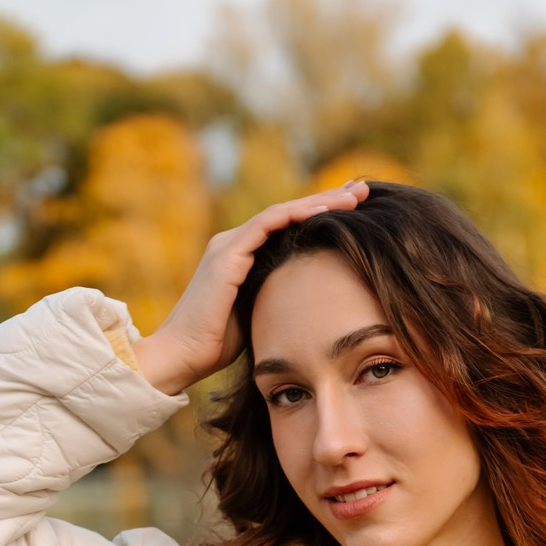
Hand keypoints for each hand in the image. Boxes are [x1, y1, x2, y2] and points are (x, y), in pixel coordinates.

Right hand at [132, 181, 369, 394]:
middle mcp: (233, 243)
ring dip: (319, 203)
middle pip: (288, 213)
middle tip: (363, 190)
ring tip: (353, 197)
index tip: (356, 211)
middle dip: (327, 200)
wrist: (181, 356)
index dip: (322, 216)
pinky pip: (267, 225)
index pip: (287, 227)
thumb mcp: (258, 315)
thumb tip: (312, 302)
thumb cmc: (217, 346)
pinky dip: (296, 215)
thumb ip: (278, 298)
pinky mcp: (227, 254)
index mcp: (241, 256)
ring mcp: (229, 245)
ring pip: (282, 213)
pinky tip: (325, 211)